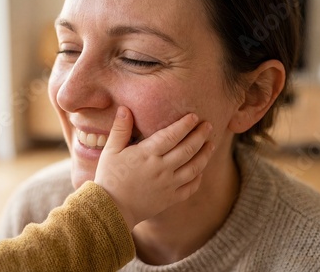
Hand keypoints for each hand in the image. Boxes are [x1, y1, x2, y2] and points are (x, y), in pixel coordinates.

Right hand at [94, 106, 213, 229]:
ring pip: (193, 168)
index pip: (171, 136)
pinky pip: (190, 188)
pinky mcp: (170, 199)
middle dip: (200, 136)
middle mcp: (161, 169)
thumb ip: (120, 130)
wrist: (111, 210)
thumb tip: (125, 109)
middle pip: (187, 149)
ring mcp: (168, 185)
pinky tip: (201, 170)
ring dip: (205, 155)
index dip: (184, 125)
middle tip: (208, 125)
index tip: (194, 116)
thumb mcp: (110, 151)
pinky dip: (198, 178)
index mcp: (147, 155)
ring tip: (211, 144)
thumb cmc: (109, 178)